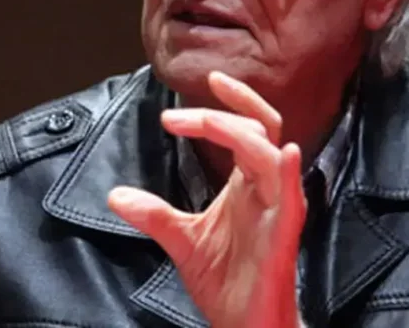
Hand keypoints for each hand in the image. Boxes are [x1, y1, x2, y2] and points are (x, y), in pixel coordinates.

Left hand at [108, 71, 307, 327]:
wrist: (242, 323)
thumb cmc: (225, 280)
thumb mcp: (181, 239)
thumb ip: (154, 214)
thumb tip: (116, 195)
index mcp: (247, 182)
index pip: (244, 126)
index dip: (220, 106)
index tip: (182, 102)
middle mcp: (266, 187)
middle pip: (260, 127)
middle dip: (223, 111)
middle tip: (175, 115)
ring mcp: (278, 207)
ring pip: (270, 154)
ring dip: (238, 132)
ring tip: (206, 121)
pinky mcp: (284, 234)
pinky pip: (293, 197)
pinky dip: (289, 172)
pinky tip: (285, 152)